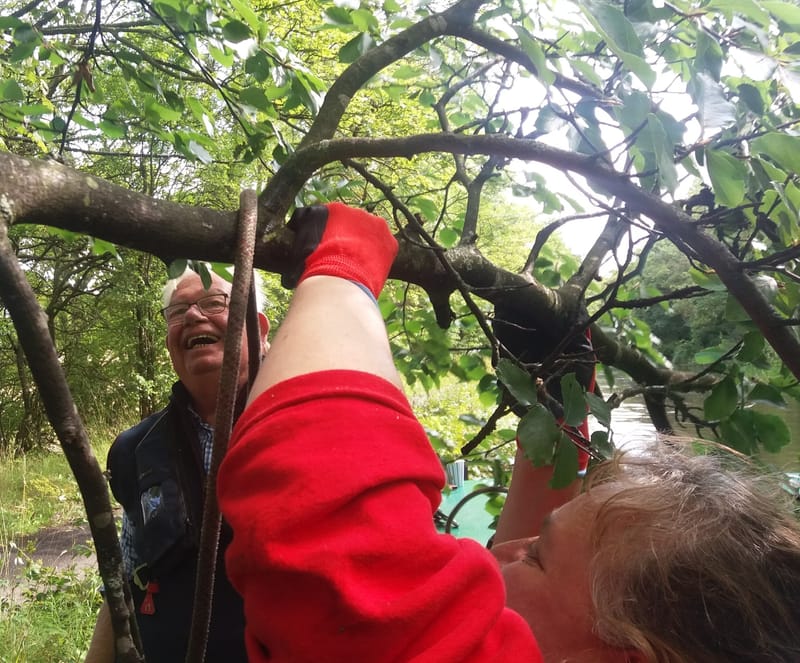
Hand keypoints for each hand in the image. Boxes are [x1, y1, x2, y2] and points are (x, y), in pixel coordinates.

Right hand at [281, 203, 397, 298]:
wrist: (338, 279)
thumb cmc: (314, 264)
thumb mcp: (300, 246)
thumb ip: (302, 236)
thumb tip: (295, 238)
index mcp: (333, 209)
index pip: (330, 219)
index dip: (327, 237)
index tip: (325, 250)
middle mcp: (356, 210)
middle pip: (352, 224)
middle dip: (347, 238)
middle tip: (342, 258)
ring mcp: (376, 225)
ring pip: (370, 234)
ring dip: (365, 245)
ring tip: (357, 265)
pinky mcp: (390, 241)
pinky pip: (385, 246)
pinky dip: (379, 256)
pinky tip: (370, 268)